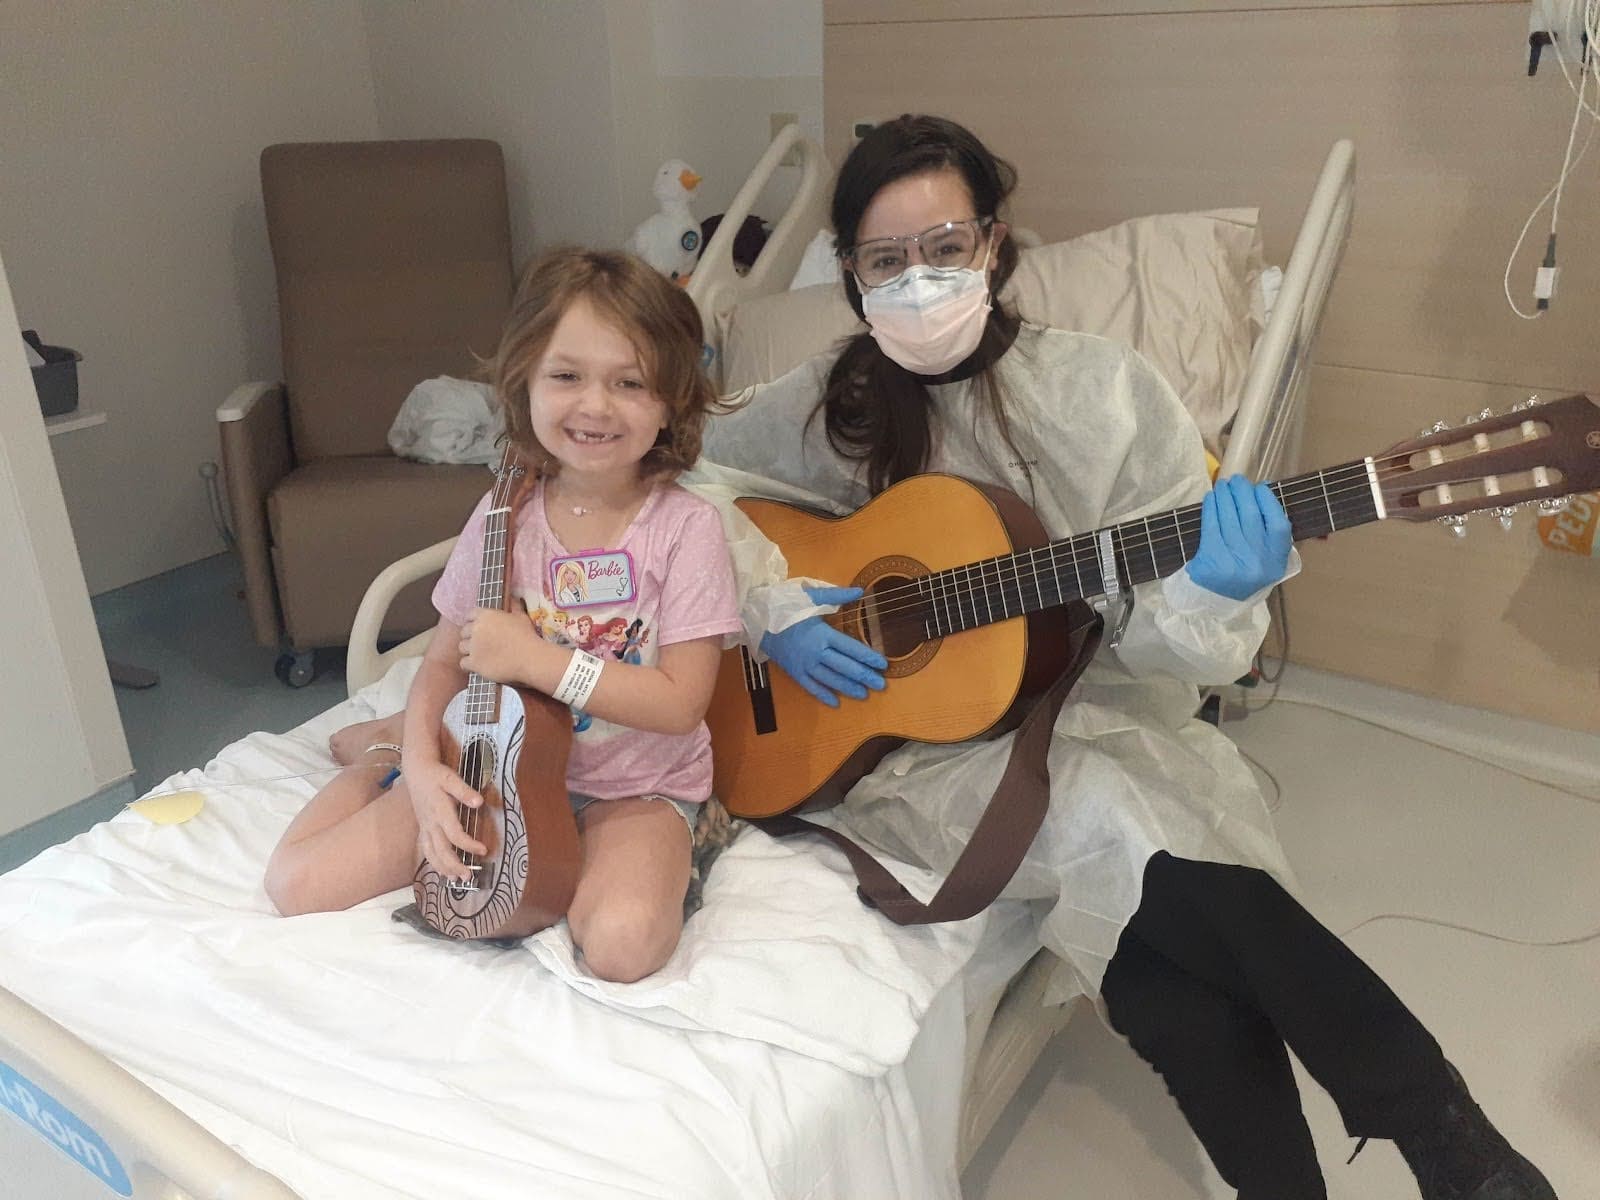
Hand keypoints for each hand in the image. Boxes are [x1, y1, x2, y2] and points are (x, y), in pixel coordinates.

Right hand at [402, 755, 485, 880]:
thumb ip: (464, 791)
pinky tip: (442, 870)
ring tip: (456, 879)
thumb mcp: (451, 778)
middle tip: (469, 877)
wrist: (416, 770)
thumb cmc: (435, 774)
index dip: (469, 845)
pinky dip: (434, 862)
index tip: (483, 850)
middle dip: (455, 865)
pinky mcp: (422, 828)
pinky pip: (426, 849)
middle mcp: (430, 823)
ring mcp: (424, 827)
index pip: (455, 834)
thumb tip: (479, 802)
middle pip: (441, 850)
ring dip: (443, 868)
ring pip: (431, 853)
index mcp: (439, 811)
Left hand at [458, 606, 538, 683]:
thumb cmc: (527, 636)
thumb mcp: (521, 617)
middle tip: (481, 643)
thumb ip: (514, 607)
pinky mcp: (474, 662)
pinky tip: (479, 665)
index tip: (480, 629)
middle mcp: (476, 629)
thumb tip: (513, 598)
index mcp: (485, 615)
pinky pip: (463, 663)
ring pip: (462, 647)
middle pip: (464, 632)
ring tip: (481, 655)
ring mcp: (473, 646)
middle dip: (471, 637)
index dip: (474, 622)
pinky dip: (469, 665)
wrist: (529, 657)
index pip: (470, 615)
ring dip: (469, 651)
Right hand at [760, 585, 887, 707]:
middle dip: (864, 676)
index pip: (851, 648)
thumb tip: (859, 591)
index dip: (868, 657)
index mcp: (822, 634)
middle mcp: (815, 652)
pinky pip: (810, 686)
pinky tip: (835, 703)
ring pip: (830, 680)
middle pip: (844, 667)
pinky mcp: (793, 672)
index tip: (883, 664)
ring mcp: (804, 665)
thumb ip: (836, 595)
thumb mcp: (811, 596)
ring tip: (864, 694)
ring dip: (848, 688)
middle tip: (881, 685)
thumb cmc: (784, 604)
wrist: (755, 618)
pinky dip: (822, 695)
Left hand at [1185, 475, 1292, 600]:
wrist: (1217, 602)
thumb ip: (1270, 534)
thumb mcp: (1267, 561)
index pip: (1278, 525)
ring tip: (1223, 485)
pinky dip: (1211, 508)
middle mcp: (1257, 562)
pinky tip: (1211, 499)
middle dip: (1242, 493)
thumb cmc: (1245, 575)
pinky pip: (1211, 525)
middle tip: (1236, 480)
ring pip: (1229, 517)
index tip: (1260, 487)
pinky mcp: (1211, 559)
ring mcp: (1234, 561)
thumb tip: (1261, 492)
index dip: (1269, 502)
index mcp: (1276, 562)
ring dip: (1225, 496)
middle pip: (1250, 516)